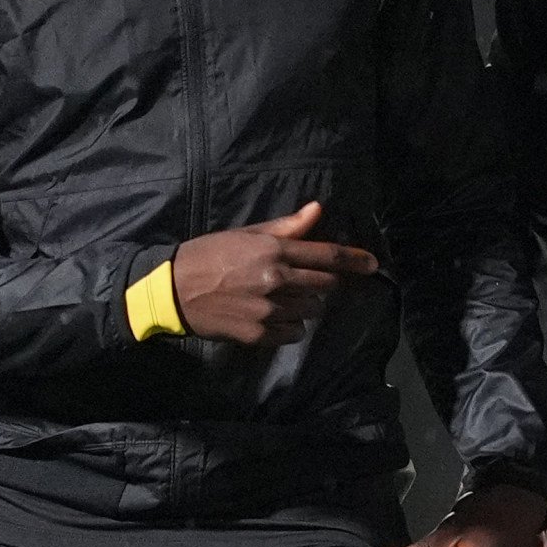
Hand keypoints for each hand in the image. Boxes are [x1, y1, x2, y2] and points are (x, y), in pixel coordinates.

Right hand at [169, 200, 377, 343]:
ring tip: (278, 298)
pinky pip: (294, 333)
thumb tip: (317, 210)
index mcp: (274, 252)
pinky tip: (270, 317)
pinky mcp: (260, 335)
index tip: (373, 264)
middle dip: (323, 283)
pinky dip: (289, 326)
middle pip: (325, 286)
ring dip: (303, 304)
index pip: (327, 256)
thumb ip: (286, 227)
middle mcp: (277, 281)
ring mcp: (269, 311)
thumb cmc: (208, 255)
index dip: (355, 260)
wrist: (173, 290)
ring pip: (311, 311)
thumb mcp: (246, 234)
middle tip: (303, 281)